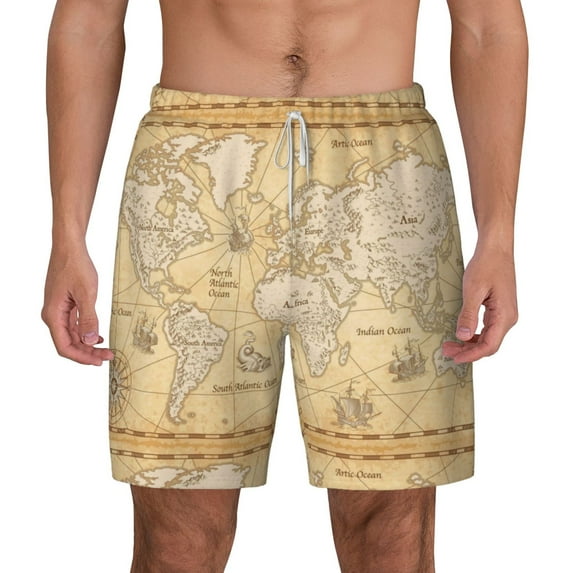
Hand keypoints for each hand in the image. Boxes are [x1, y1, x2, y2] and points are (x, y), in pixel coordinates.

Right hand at [42, 243, 113, 365]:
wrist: (69, 247)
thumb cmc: (75, 266)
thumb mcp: (87, 293)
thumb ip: (88, 318)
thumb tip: (89, 341)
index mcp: (53, 315)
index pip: (65, 346)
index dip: (82, 357)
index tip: (99, 361)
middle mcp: (53, 315)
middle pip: (69, 343)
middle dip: (88, 353)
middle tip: (108, 357)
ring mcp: (58, 310)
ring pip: (72, 335)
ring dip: (88, 344)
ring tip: (106, 349)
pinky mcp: (65, 305)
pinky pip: (74, 325)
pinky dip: (86, 333)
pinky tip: (97, 336)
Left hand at [442, 246, 517, 363]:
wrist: (496, 249)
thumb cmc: (486, 266)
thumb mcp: (473, 291)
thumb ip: (468, 315)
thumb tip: (462, 336)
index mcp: (504, 315)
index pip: (489, 345)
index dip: (472, 355)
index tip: (455, 358)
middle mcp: (508, 318)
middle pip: (489, 344)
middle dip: (467, 350)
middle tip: (446, 351)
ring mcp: (505, 314)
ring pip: (488, 337)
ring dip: (470, 343)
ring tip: (450, 344)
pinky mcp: (499, 309)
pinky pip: (487, 328)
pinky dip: (474, 334)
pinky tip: (461, 334)